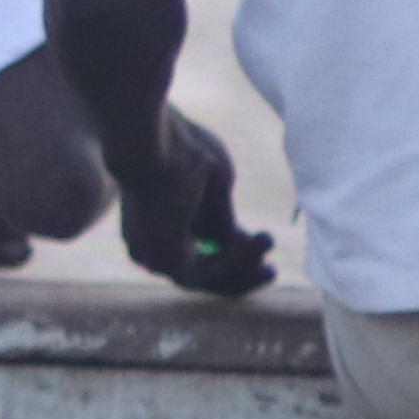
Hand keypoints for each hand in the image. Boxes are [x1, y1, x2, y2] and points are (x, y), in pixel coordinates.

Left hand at [125, 116, 276, 297]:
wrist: (150, 142)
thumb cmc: (177, 148)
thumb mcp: (211, 183)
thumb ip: (219, 214)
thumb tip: (229, 240)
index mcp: (149, 222)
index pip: (192, 251)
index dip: (229, 253)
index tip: (259, 241)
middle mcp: (146, 244)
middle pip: (201, 274)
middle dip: (241, 274)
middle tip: (272, 271)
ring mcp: (153, 256)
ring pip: (209, 276)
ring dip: (245, 263)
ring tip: (269, 239)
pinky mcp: (166, 261)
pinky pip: (212, 273)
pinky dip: (238, 260)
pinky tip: (256, 241)